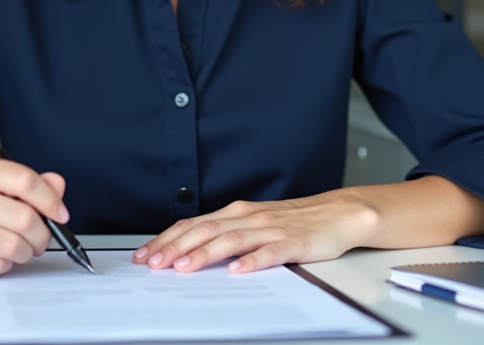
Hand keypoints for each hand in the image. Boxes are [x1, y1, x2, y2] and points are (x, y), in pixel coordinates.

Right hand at [0, 156, 67, 276]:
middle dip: (42, 234)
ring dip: (25, 251)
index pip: (24, 180)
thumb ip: (33, 184)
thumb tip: (56, 185)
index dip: (50, 200)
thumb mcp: (1, 186)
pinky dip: (6, 264)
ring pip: (14, 245)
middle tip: (40, 237)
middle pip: (24, 217)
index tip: (60, 214)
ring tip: (19, 247)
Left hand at [132, 188, 382, 273]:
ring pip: (231, 240)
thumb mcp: (255, 224)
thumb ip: (227, 234)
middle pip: (206, 230)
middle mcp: (250, 217)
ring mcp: (271, 229)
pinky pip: (269, 252)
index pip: (194, 224)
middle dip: (176, 247)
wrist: (339, 213)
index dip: (167, 239)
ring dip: (204, 254)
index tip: (145, 255)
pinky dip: (252, 261)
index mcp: (237, 213)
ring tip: (184, 267)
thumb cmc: (296, 222)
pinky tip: (238, 270)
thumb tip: (189, 250)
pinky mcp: (293, 242)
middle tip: (154, 264)